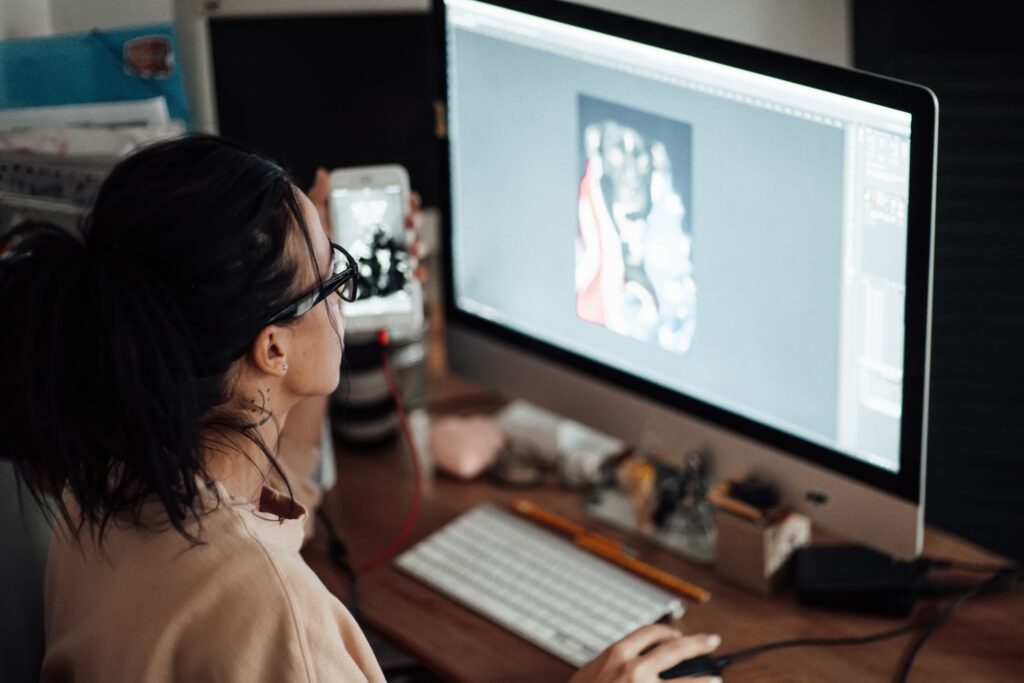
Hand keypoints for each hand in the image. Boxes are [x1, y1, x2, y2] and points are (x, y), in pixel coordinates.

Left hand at [307, 168, 429, 281]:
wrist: (313, 283)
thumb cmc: (315, 250)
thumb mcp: (315, 221)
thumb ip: (320, 198)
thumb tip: (323, 174)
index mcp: (367, 223)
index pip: (393, 207)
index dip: (406, 201)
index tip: (409, 199)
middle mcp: (380, 240)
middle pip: (407, 227)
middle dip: (414, 221)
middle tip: (411, 221)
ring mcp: (386, 261)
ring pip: (412, 250)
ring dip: (418, 247)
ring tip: (414, 248)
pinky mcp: (388, 282)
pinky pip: (409, 278)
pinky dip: (418, 274)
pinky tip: (416, 272)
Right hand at [568, 624, 722, 682]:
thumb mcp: (590, 673)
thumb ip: (611, 664)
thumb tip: (627, 659)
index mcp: (617, 654)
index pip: (650, 632)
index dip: (668, 631)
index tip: (677, 633)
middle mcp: (634, 669)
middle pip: (675, 649)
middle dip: (697, 643)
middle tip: (712, 641)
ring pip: (685, 682)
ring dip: (704, 679)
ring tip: (716, 678)